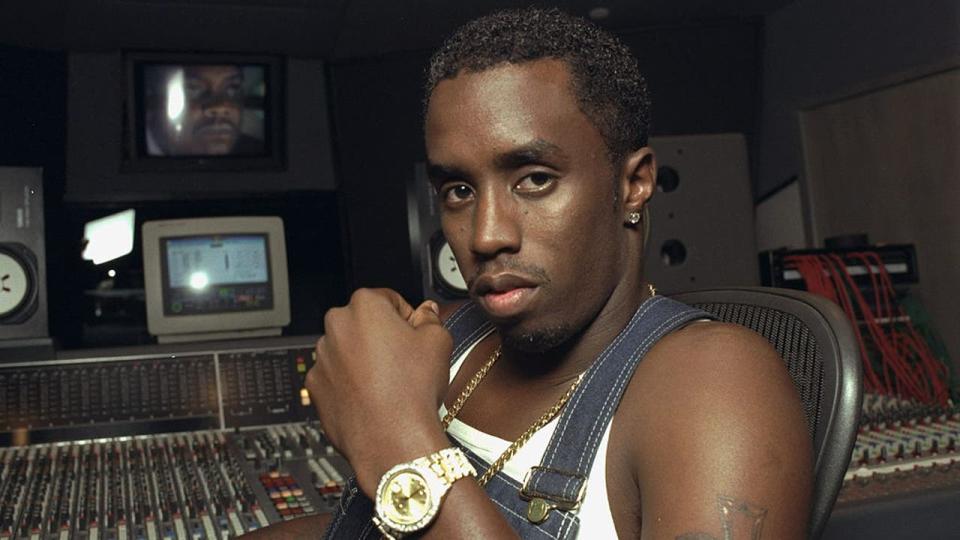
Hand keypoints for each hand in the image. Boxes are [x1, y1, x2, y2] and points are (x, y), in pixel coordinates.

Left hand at [306, 288, 452, 494]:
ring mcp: (321, 357)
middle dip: (382, 337)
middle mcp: (336, 326)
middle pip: (365, 323)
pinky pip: (336, 376)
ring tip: (389, 383)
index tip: (415, 336)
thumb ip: (430, 317)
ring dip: (365, 360)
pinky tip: (372, 397)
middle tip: (404, 361)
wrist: (391, 440)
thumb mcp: (438, 341)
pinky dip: (351, 383)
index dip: (407, 319)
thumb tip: (426, 311)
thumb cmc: (412, 390)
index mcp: (365, 306)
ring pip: (349, 350)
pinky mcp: (315, 385)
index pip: (390, 300)